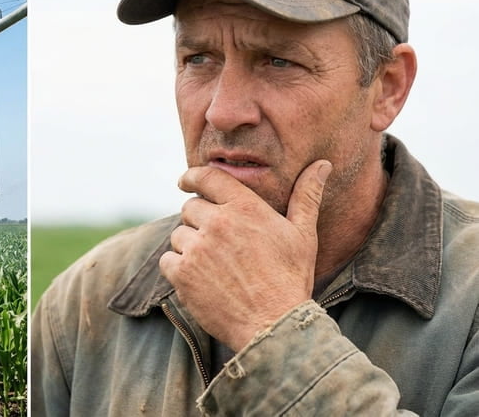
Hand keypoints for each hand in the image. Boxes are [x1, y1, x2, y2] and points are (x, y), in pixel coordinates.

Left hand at [159, 160, 331, 351]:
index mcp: (245, 208)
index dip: (192, 176)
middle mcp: (217, 223)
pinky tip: (199, 280)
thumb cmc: (291, 279)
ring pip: (178, 235)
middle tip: (218, 243)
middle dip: (199, 221)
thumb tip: (322, 165)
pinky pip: (167, 260)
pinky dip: (177, 268)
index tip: (185, 180)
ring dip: (189, 246)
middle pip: (190, 208)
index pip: (207, 177)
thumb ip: (306, 196)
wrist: (274, 326)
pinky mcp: (182, 273)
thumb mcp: (303, 235)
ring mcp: (197, 248)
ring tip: (214, 267)